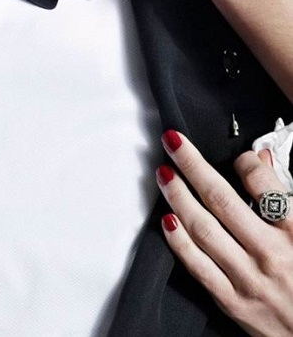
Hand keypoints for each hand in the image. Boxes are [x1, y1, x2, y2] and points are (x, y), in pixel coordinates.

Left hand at [158, 130, 292, 335]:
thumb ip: (285, 196)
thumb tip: (260, 159)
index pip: (262, 184)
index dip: (245, 161)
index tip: (237, 154)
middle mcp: (270, 254)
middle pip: (221, 200)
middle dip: (192, 165)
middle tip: (173, 141)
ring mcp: (249, 279)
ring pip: (203, 230)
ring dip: (178, 197)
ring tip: (164, 174)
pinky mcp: (233, 302)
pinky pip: (199, 267)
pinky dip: (179, 242)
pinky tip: (167, 219)